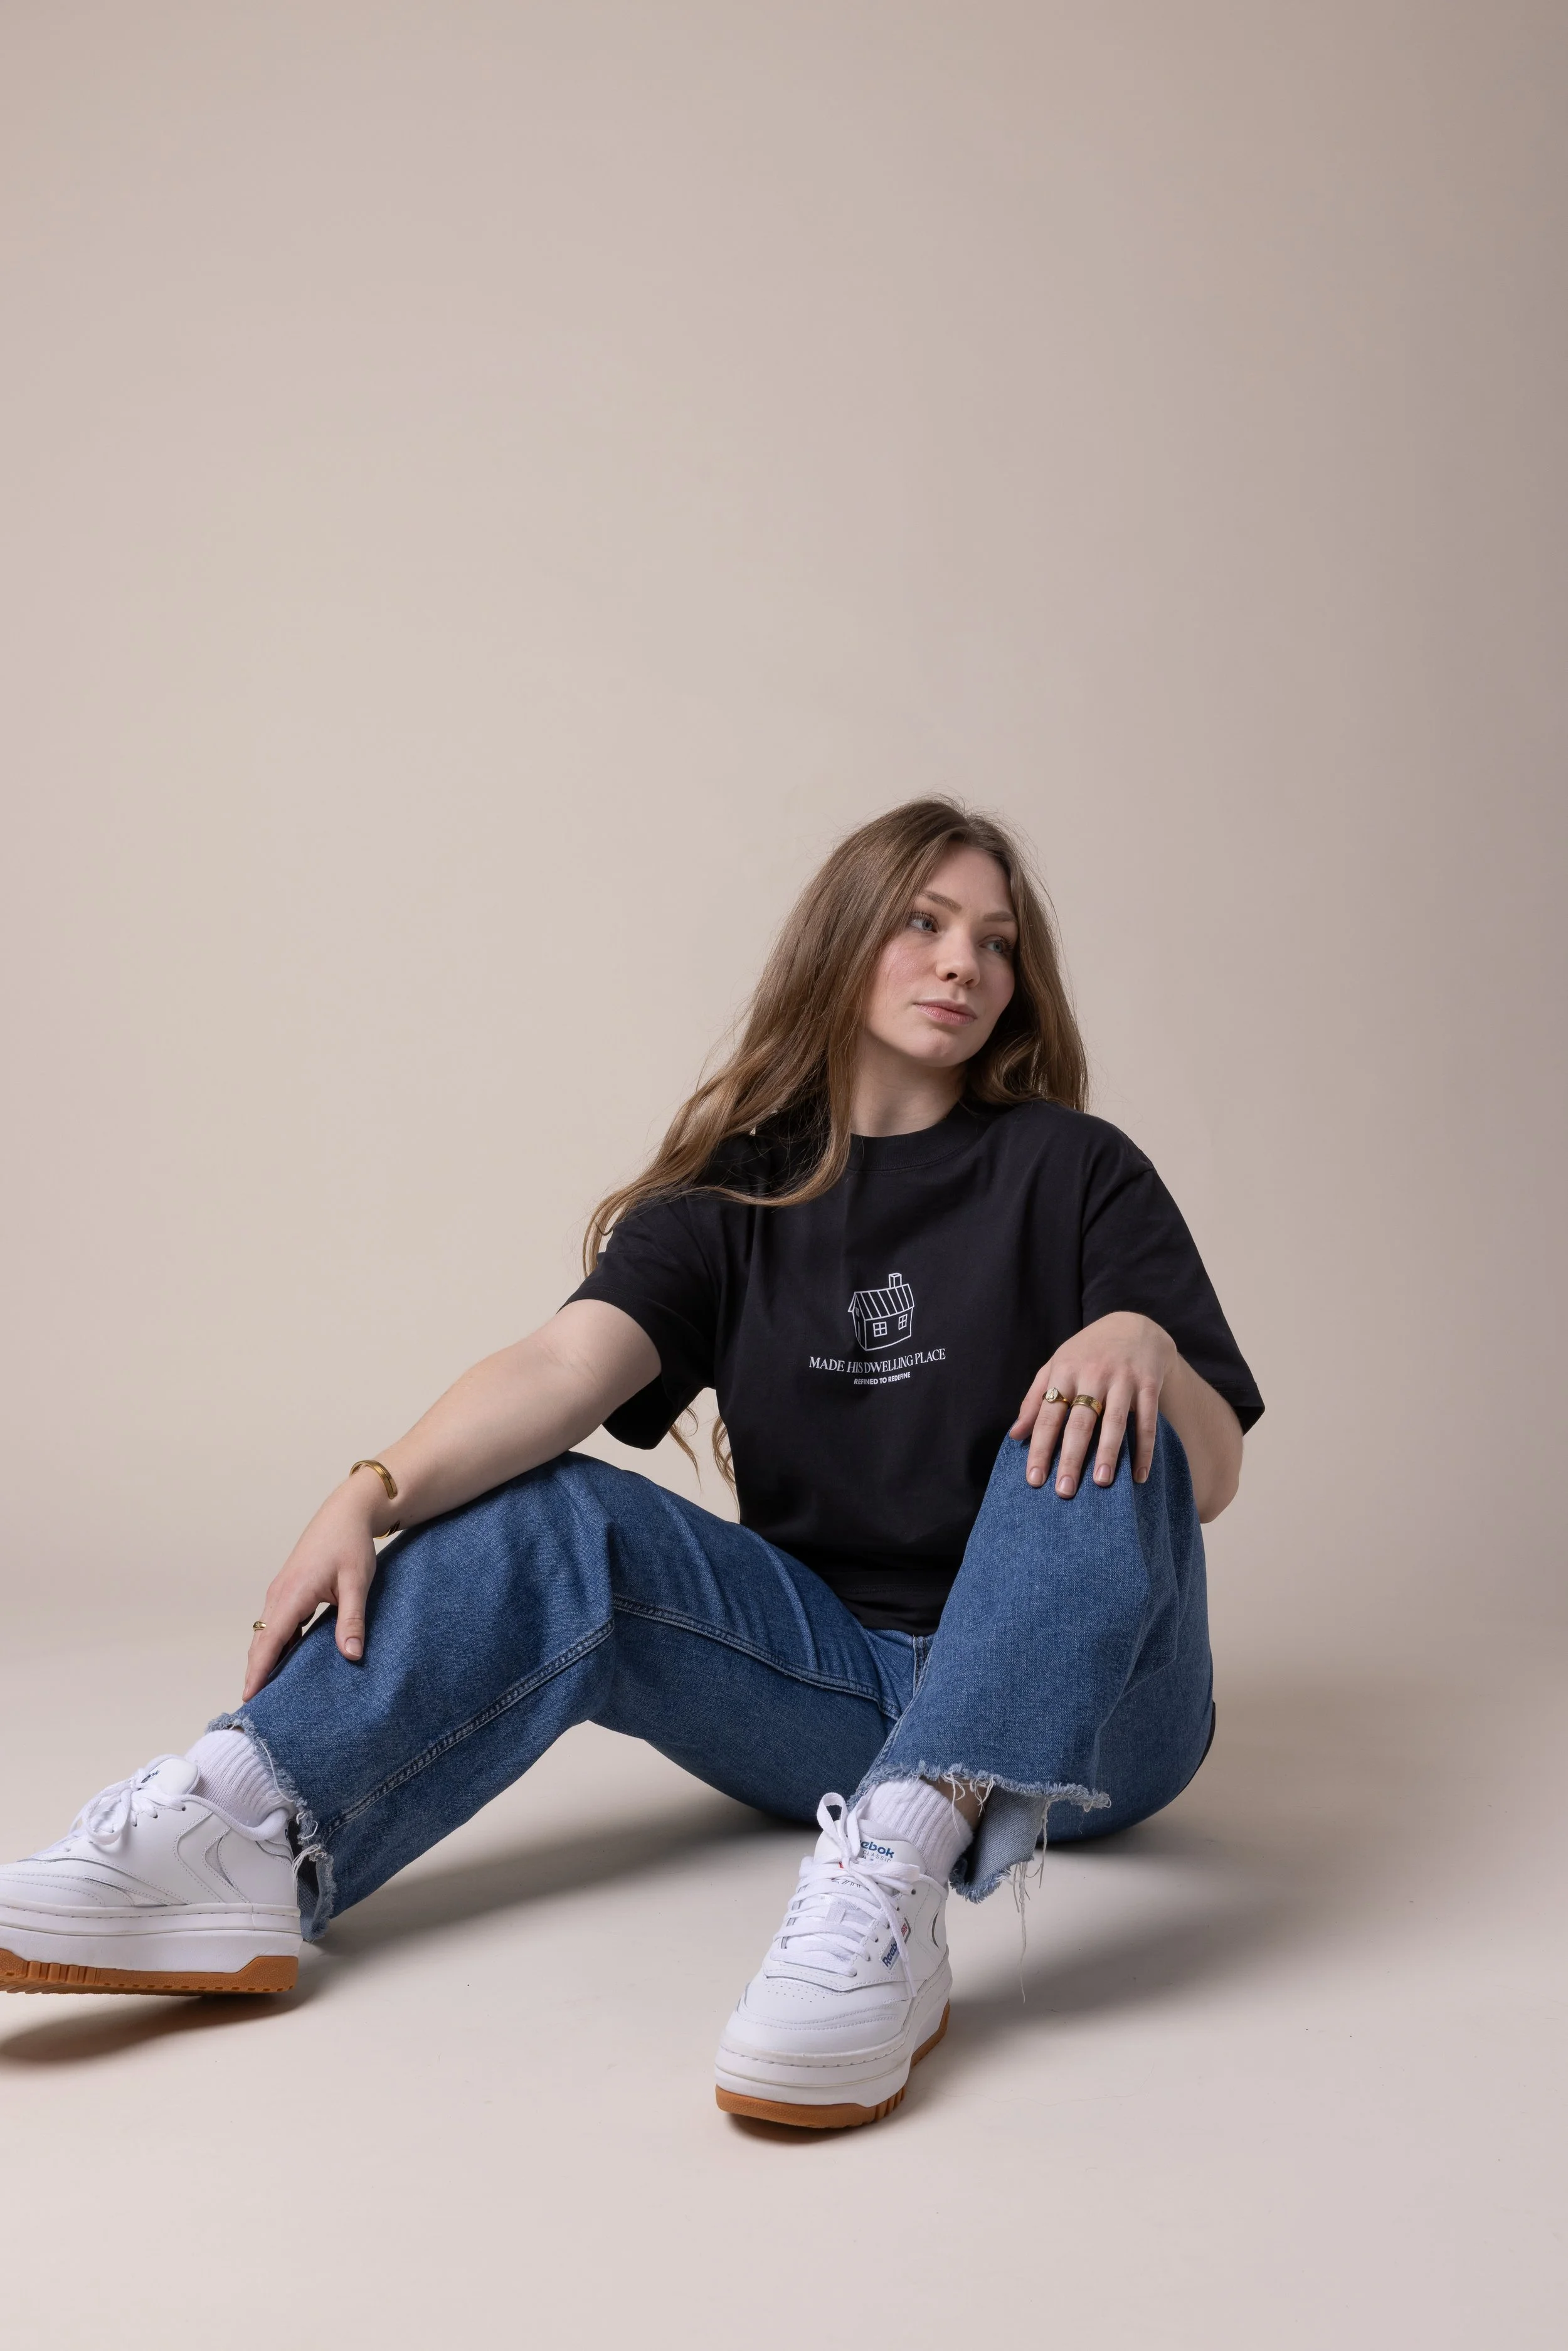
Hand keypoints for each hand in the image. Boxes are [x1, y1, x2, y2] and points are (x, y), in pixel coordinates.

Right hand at [241, 1483, 379, 1701]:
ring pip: (266, 1632)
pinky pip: (276, 1623)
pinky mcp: (288, 1590)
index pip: (270, 1641)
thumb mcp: (357, 1582)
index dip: (258, 1671)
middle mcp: (279, 1594)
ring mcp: (281, 1591)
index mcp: (292, 1593)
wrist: (346, 1513)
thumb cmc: (351, 1544)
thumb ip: (352, 1619)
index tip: (248, 1697)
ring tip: (267, 1692)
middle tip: (256, 1706)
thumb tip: (351, 1655)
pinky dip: (275, 1644)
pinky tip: (285, 1662)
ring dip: (264, 1659)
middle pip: (261, 1641)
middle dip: (256, 1672)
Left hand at [1010, 1312, 1176, 1496]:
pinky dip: (1144, 1449)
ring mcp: (1122, 1378)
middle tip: (1065, 1490)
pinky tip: (1139, 1475)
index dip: (1040, 1448)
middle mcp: (1092, 1374)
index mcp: (1064, 1371)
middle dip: (1071, 1457)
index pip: (1048, 1415)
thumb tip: (1015, 1435)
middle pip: (1080, 1422)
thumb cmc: (1087, 1353)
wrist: (1134, 1326)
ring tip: (1102, 1482)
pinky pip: (1147, 1420)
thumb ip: (1035, 1399)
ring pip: (1114, 1421)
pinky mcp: (1148, 1383)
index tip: (1034, 1480)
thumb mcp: (1056, 1367)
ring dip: (1108, 1453)